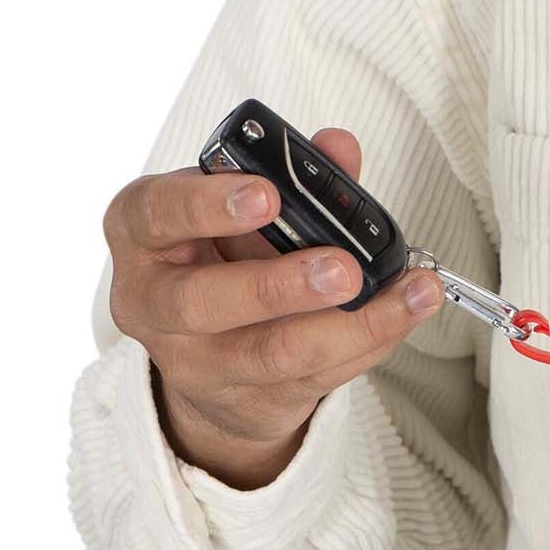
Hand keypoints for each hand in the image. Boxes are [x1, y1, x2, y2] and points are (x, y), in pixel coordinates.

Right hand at [102, 129, 442, 487]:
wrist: (208, 355)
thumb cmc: (219, 258)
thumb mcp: (235, 209)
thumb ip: (288, 175)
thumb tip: (339, 147)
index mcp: (141, 233)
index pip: (156, 213)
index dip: (208, 206)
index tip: (266, 195)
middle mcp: (153, 302)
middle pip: (205, 301)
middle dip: (280, 285)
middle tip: (343, 267)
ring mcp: (197, 362)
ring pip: (274, 353)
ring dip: (351, 325)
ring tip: (408, 294)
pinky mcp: (249, 401)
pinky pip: (319, 376)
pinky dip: (371, 343)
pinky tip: (405, 314)